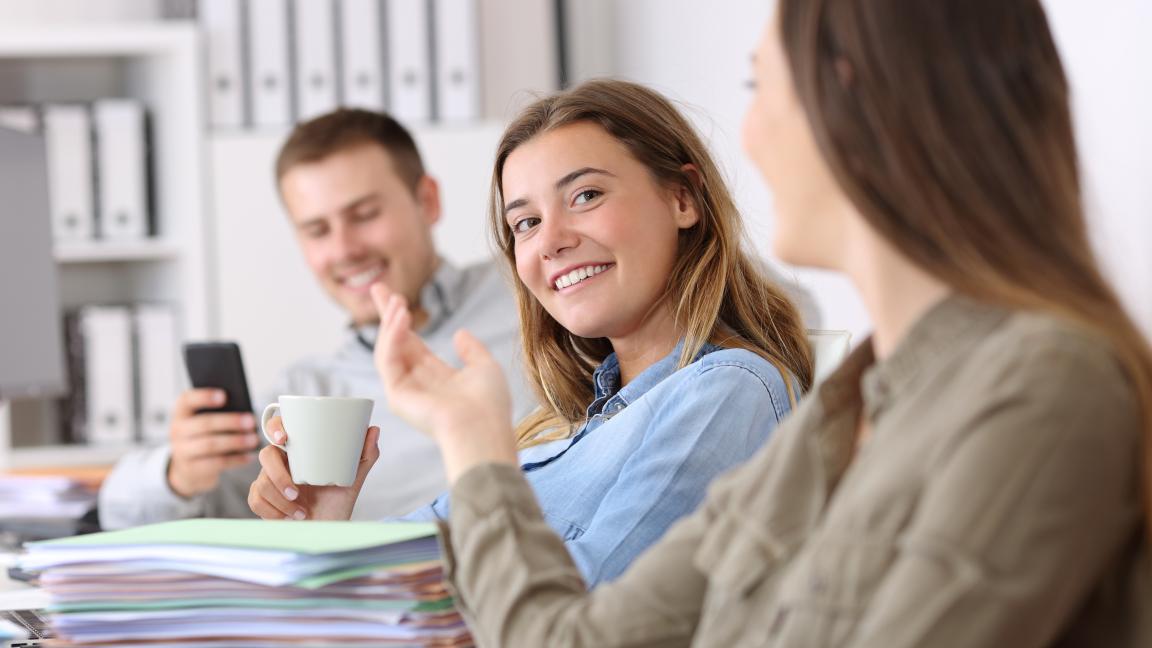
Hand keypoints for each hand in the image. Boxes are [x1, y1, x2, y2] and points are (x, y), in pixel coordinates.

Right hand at [166, 388, 259, 497]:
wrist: (187, 466)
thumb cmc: (204, 435)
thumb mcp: (204, 420)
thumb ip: (219, 412)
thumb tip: (244, 410)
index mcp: (181, 412)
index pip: (187, 400)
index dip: (204, 397)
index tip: (224, 395)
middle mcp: (177, 430)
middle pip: (204, 424)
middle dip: (230, 422)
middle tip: (251, 421)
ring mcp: (182, 451)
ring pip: (210, 445)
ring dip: (235, 441)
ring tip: (254, 439)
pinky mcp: (192, 469)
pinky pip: (216, 463)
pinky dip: (235, 459)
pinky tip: (249, 456)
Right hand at [247, 415, 380, 519]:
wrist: (328, 532)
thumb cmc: (338, 502)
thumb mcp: (353, 479)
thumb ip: (365, 455)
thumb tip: (374, 429)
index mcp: (299, 451)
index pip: (279, 428)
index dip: (275, 426)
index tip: (284, 437)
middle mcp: (281, 463)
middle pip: (265, 455)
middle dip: (278, 476)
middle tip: (296, 492)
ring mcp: (268, 480)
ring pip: (261, 482)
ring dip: (281, 501)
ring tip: (300, 512)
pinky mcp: (261, 499)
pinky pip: (255, 500)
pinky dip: (273, 512)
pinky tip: (288, 518)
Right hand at [370, 282, 517, 482]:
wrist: (483, 429)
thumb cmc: (489, 405)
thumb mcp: (485, 368)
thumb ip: (472, 351)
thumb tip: (460, 333)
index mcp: (437, 377)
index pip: (413, 343)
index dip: (404, 320)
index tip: (396, 296)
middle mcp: (417, 383)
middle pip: (395, 342)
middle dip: (387, 315)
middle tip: (378, 287)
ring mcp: (404, 390)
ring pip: (388, 349)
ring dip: (390, 323)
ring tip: (397, 301)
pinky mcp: (396, 395)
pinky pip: (388, 360)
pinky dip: (391, 337)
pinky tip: (400, 318)